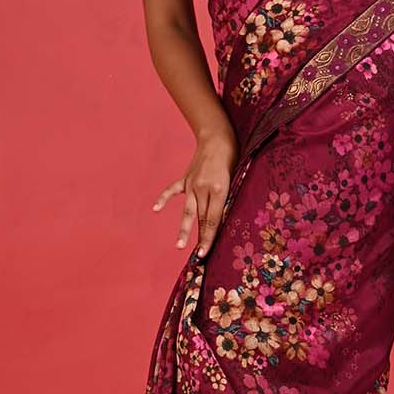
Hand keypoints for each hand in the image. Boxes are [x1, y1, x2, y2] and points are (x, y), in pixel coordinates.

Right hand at [151, 124, 238, 258]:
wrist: (218, 137)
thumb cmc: (234, 157)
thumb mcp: (237, 178)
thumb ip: (229, 198)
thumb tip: (225, 219)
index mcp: (218, 190)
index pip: (214, 220)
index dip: (209, 238)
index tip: (205, 253)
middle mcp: (203, 188)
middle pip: (201, 219)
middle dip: (200, 239)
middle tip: (198, 257)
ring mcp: (192, 184)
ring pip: (188, 210)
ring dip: (184, 229)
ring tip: (179, 246)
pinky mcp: (186, 178)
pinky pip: (173, 190)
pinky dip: (163, 199)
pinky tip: (155, 208)